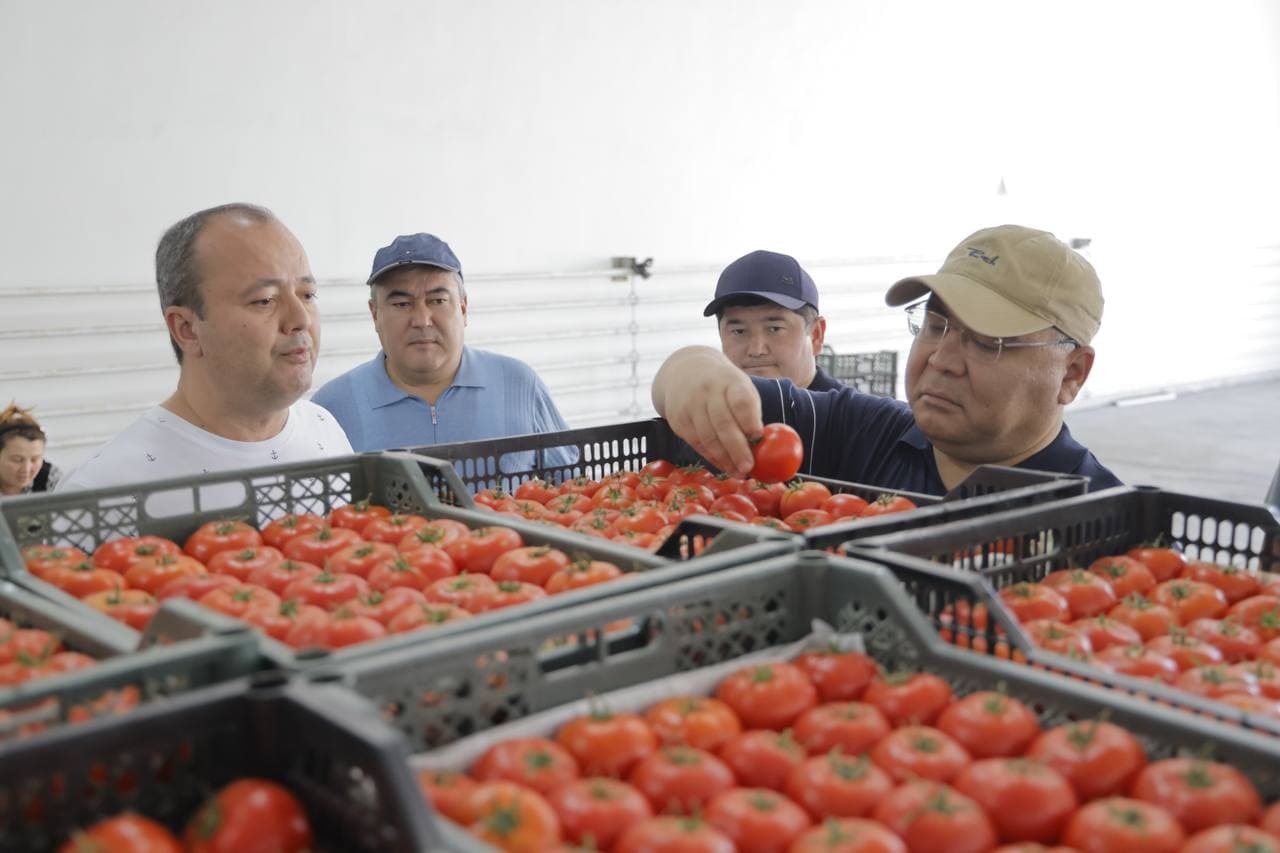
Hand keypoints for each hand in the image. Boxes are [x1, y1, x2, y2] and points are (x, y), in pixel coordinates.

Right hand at [651, 346, 761, 475]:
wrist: (685, 372)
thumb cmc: (724, 386)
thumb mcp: (740, 387)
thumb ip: (751, 412)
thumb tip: (762, 446)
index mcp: (729, 380)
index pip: (739, 400)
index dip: (748, 419)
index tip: (758, 437)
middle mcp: (707, 392)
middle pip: (722, 423)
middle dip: (737, 448)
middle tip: (749, 467)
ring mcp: (689, 406)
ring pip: (708, 437)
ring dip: (725, 459)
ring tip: (739, 473)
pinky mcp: (677, 420)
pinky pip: (697, 444)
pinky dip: (712, 458)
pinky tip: (724, 466)